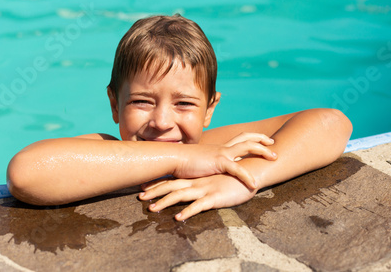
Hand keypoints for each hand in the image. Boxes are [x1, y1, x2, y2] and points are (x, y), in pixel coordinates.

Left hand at [139, 174, 257, 220]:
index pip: (173, 180)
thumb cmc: (232, 178)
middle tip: (140, 197)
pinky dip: (188, 211)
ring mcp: (205, 189)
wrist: (251, 172)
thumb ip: (203, 182)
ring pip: (181, 196)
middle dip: (155, 192)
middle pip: (171, 187)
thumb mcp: (214, 179)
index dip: (157, 184)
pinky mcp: (215, 197)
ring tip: (152, 209)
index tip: (143, 188)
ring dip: (165, 202)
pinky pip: (199, 206)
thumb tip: (193, 187)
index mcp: (196, 179)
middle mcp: (197, 183)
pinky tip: (179, 218)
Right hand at [173, 133, 275, 189]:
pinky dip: (247, 176)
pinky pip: (237, 169)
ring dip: (263, 151)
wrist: (174, 159)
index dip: (254, 138)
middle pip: (247, 138)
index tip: (265, 141)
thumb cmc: (184, 163)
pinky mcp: (218, 162)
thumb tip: (214, 172)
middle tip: (274, 145)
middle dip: (263, 140)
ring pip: (248, 146)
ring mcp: (222, 153)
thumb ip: (210, 166)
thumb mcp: (202, 163)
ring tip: (275, 158)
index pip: (241, 138)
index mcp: (220, 148)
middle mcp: (223, 148)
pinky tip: (255, 184)